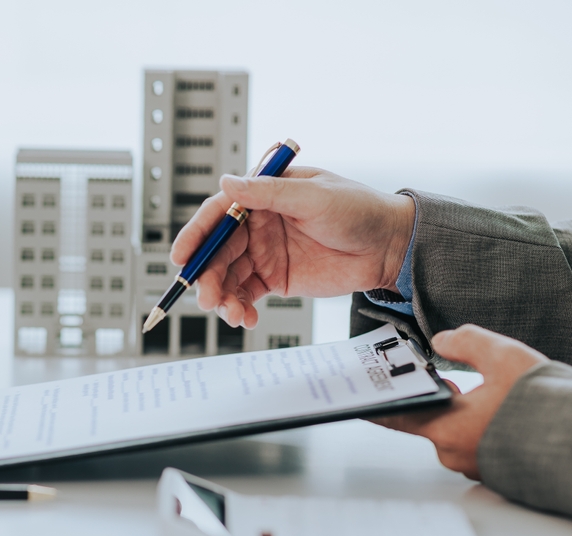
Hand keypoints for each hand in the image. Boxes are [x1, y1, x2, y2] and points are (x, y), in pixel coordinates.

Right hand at [170, 167, 415, 327]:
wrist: (389, 246)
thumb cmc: (358, 209)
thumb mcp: (313, 196)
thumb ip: (268, 193)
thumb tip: (226, 181)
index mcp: (263, 196)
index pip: (218, 213)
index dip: (196, 235)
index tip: (181, 257)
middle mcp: (257, 224)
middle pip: (218, 250)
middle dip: (208, 276)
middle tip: (208, 297)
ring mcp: (264, 253)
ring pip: (228, 276)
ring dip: (222, 296)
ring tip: (229, 313)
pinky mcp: (275, 279)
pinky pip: (246, 294)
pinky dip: (240, 307)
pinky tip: (244, 318)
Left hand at [373, 325, 546, 479]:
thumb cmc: (548, 406)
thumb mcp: (503, 357)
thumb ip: (466, 342)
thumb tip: (443, 340)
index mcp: (446, 428)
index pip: (396, 416)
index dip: (377, 405)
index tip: (358, 402)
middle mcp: (456, 454)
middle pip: (433, 421)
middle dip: (441, 400)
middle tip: (453, 381)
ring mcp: (478, 467)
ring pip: (460, 433)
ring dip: (467, 414)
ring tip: (494, 394)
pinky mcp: (500, 472)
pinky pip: (482, 446)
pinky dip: (488, 428)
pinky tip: (510, 413)